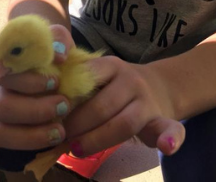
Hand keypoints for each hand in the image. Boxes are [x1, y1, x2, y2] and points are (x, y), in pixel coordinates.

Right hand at [0, 24, 73, 169]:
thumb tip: (60, 55)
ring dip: (29, 135)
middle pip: (3, 106)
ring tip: (59, 132)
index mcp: (8, 65)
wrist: (51, 58)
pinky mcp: (1, 127)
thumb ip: (58, 39)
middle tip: (64, 106)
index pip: (6, 74)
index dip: (30, 81)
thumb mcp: (57, 38)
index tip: (56, 81)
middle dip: (35, 110)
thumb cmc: (52, 50)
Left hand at [62, 56, 185, 157]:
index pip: (87, 78)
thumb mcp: (100, 74)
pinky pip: (171, 129)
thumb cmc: (117, 85)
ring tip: (75, 150)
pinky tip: (166, 146)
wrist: (160, 86)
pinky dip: (171, 139)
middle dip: (77, 125)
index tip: (51, 112)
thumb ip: (78, 81)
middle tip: (58, 137)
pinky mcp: (162, 121)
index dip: (67, 98)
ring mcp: (147, 102)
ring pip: (123, 124)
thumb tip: (44, 97)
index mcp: (111, 65)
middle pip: (102, 106)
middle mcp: (131, 80)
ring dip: (97, 140)